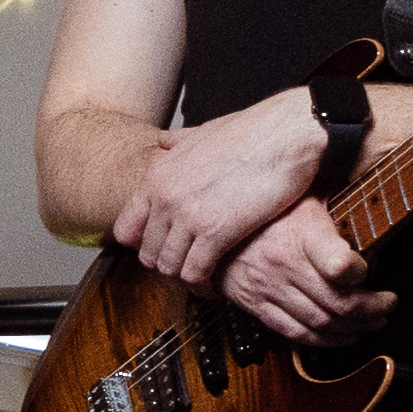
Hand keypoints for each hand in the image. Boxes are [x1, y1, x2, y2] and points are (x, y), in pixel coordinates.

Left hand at [113, 88, 325, 285]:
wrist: (286, 133)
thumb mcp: (204, 131)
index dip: (144, 243)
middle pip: (148, 253)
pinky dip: (206, 282)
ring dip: (187, 274)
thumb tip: (166, 141)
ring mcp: (188, 216)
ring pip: (169, 267)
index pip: (126, 228)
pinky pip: (195, 272)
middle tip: (189, 262)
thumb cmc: (254, 130)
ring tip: (205, 273)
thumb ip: (178, 142)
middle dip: (168, 262)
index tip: (164, 246)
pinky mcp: (216, 232)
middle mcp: (165, 196)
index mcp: (159, 174)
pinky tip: (219, 278)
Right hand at [219, 197, 395, 347]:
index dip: (363, 274)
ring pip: (320, 323)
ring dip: (353, 329)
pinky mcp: (255, 304)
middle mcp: (285, 264)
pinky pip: (293, 333)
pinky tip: (342, 336)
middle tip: (388, 305)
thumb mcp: (304, 192)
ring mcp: (269, 288)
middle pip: (337, 303)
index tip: (374, 270)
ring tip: (373, 322)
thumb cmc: (264, 204)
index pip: (339, 265)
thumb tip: (373, 198)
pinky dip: (322, 341)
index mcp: (301, 233)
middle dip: (371, 309)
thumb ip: (337, 203)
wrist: (211, 220)